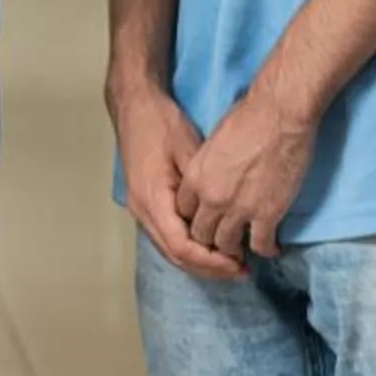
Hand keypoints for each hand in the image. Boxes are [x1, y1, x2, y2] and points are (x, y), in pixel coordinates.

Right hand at [109, 82, 241, 279]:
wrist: (134, 104)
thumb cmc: (163, 123)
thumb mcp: (191, 151)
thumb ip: (205, 188)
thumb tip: (230, 218)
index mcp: (152, 198)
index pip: (182, 246)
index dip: (211, 261)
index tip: (239, 264)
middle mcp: (142, 210)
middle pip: (175, 255)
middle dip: (208, 268)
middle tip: (241, 271)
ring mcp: (139, 207)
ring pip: (168, 248)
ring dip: (199, 260)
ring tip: (230, 263)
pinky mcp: (143, 202)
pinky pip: (165, 236)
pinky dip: (188, 247)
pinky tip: (209, 246)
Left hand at [172, 88, 317, 264]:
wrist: (278, 115)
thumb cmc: (247, 118)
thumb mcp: (212, 142)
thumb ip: (207, 168)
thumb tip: (212, 178)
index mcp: (195, 177)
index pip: (183, 212)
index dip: (194, 220)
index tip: (206, 223)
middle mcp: (211, 197)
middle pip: (201, 234)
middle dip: (210, 240)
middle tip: (223, 243)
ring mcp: (238, 209)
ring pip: (227, 245)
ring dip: (235, 249)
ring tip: (244, 250)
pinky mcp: (267, 215)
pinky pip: (261, 245)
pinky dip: (266, 249)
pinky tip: (272, 248)